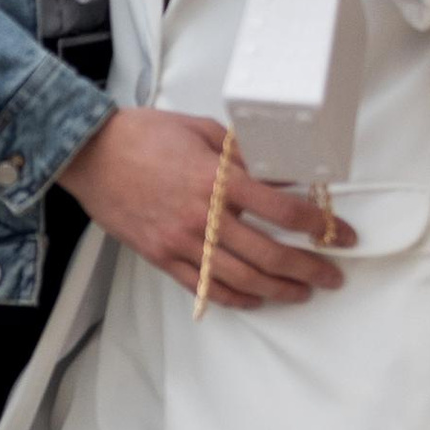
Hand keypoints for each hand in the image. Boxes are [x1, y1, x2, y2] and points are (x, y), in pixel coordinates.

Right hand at [57, 107, 350, 309]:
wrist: (90, 153)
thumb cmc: (143, 134)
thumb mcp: (201, 130)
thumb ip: (242, 153)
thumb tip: (278, 174)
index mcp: (216, 179)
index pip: (282, 210)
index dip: (319, 225)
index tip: (340, 234)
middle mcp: (203, 216)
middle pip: (269, 254)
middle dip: (309, 269)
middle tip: (333, 276)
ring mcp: (181, 241)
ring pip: (241, 279)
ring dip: (279, 290)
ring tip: (302, 292)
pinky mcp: (162, 257)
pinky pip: (205, 287)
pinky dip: (235, 298)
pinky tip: (256, 299)